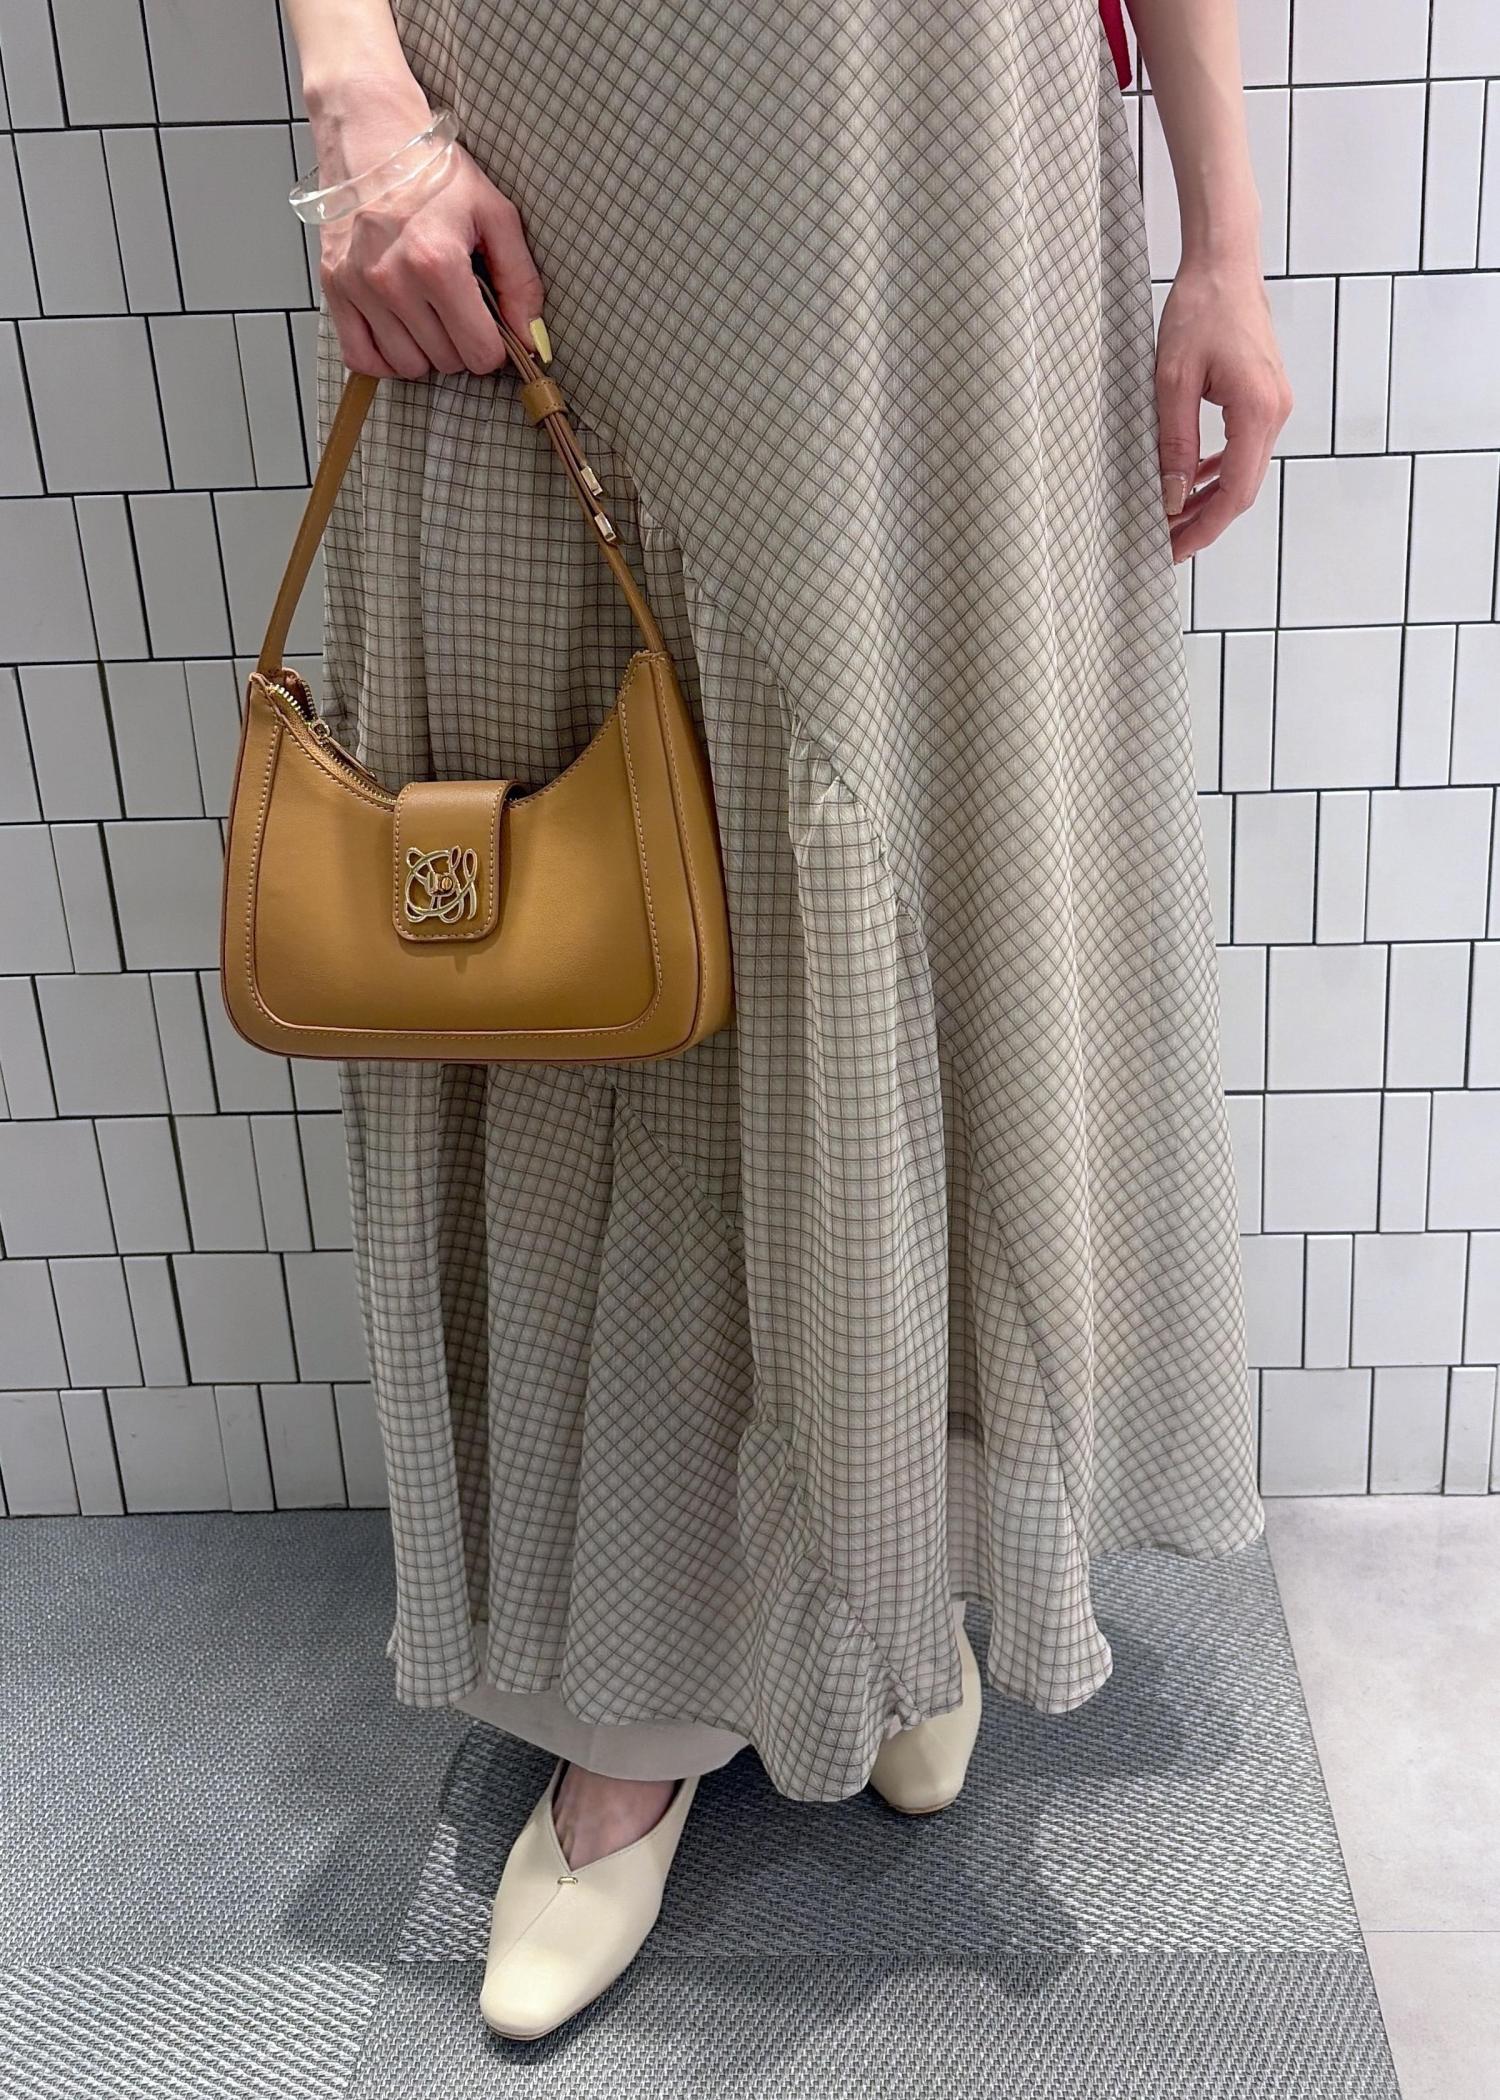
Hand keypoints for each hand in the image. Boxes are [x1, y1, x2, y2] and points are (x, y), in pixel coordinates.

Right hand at [306, 72, 544, 379]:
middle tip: (457, 305)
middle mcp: (393, 281)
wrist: (370, 134)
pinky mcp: (334, 288)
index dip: (493, 345)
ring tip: (427, 312)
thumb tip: (530, 338)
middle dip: (460, 342)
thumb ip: (520, 281)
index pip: (479, 353)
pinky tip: (398, 331)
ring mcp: (359, 287)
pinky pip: (361, 358)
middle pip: (445, 362)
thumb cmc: (434, 171)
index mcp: (438, 263)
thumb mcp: (494, 214)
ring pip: (407, 366)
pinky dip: (383, 357)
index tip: (488, 322)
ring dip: (424, 351)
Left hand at [1154, 254, 1292, 561]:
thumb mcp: (1172, 380)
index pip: (1234, 492)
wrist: (1225, 264)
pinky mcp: (1265, 397)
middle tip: (1167, 544)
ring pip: (1244, 472)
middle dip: (1205, 521)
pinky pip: (1244, 448)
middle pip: (1243, 489)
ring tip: (1174, 520)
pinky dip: (1219, 471)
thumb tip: (1173, 496)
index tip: (1175, 550)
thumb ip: (1175, 443)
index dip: (1204, 529)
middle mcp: (1275, 412)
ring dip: (1211, 499)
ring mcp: (1275, 405)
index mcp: (1257, 411)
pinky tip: (1193, 480)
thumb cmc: (1200, 309)